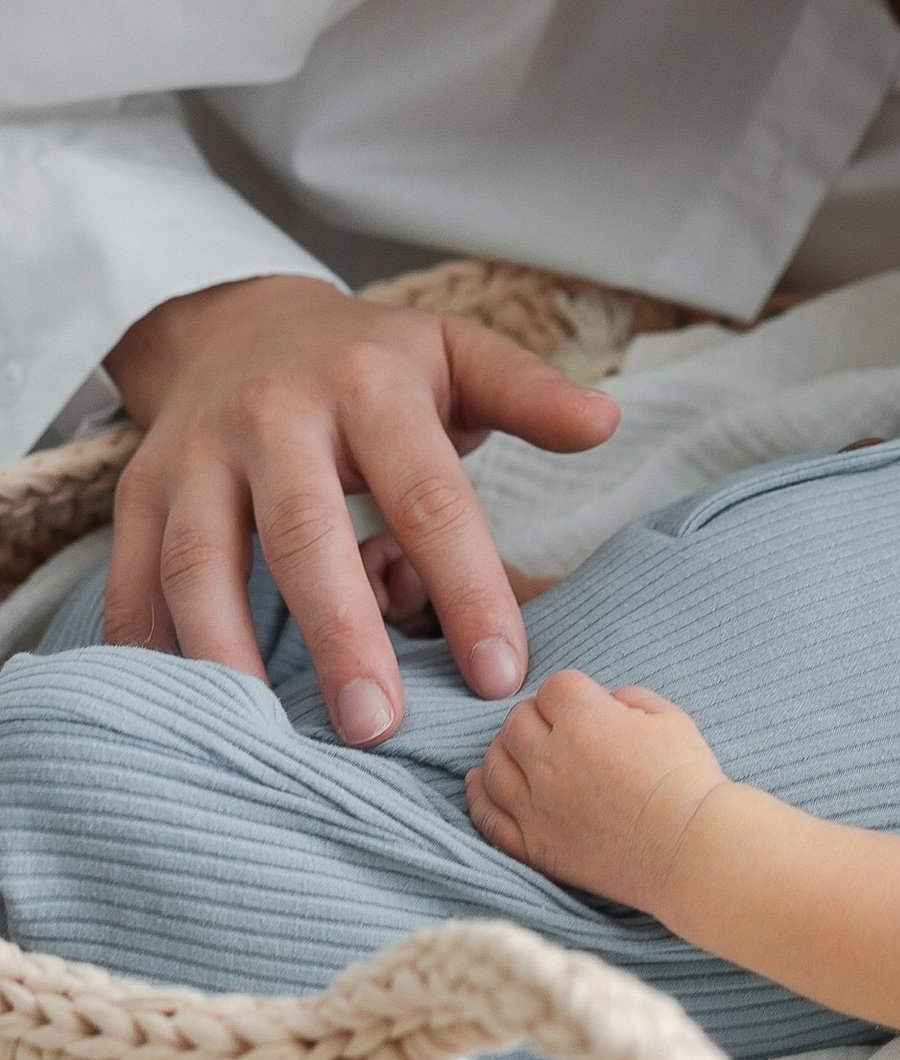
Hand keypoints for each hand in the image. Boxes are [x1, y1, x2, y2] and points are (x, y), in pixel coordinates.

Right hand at [104, 274, 618, 744]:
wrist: (239, 322)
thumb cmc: (371, 361)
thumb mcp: (457, 353)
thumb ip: (530, 393)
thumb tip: (607, 423)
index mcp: (368, 386)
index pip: (428, 495)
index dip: (467, 586)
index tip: (500, 672)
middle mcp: (272, 416)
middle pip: (304, 535)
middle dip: (341, 634)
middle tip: (378, 726)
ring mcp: (194, 455)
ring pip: (202, 563)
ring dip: (233, 656)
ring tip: (273, 737)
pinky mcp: (137, 492)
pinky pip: (133, 576)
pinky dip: (147, 647)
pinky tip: (184, 712)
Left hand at [467, 673, 725, 915]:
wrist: (690, 849)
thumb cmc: (687, 780)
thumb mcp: (670, 718)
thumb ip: (627, 697)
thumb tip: (604, 703)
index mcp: (584, 720)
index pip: (554, 688)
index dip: (572, 694)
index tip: (586, 707)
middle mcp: (550, 760)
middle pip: (517, 721)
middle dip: (537, 719)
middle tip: (558, 731)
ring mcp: (535, 806)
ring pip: (494, 765)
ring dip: (505, 752)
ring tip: (523, 754)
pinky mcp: (532, 846)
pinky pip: (488, 818)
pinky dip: (479, 797)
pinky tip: (480, 783)